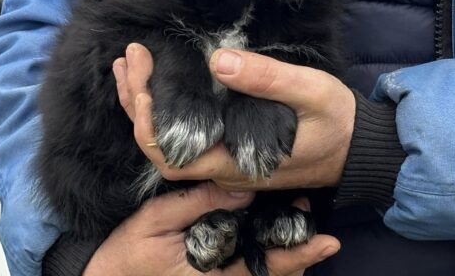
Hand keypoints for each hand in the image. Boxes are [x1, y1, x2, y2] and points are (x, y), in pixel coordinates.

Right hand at [83, 182, 338, 275]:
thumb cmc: (127, 251)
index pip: (266, 265)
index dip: (299, 253)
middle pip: (274, 275)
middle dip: (301, 256)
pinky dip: (264, 261)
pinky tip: (271, 240)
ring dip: (286, 260)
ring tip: (308, 236)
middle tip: (324, 236)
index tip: (328, 242)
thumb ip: (199, 204)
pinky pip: (246, 272)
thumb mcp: (157, 220)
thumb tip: (243, 187)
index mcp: (212, 272)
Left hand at [114, 44, 355, 190]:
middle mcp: (223, 170)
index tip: (144, 74)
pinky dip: (166, 108)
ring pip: (170, 144)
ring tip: (133, 63)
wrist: (358, 148)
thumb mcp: (310, 91)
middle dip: (137, 104)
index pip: (171, 155)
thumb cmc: (337, 121)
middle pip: (160, 149)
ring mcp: (226, 163)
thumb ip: (267, 79)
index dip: (147, 119)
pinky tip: (161, 81)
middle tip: (131, 56)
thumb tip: (217, 61)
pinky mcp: (231, 150)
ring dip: (147, 105)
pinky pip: (188, 136)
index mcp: (236, 163)